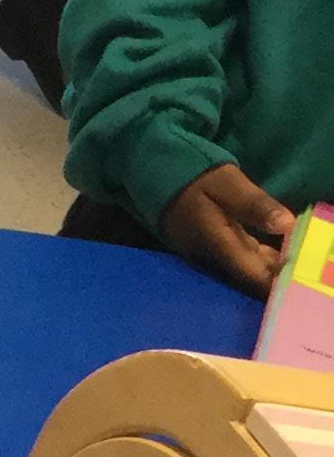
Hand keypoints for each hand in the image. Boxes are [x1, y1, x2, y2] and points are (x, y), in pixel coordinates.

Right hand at [158, 162, 292, 297]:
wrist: (153, 172)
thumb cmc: (192, 174)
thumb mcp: (227, 182)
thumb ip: (255, 205)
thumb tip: (288, 225)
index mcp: (217, 242)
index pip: (252, 274)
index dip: (275, 284)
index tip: (298, 283)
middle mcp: (210, 255)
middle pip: (249, 276)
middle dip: (275, 279)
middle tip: (303, 277)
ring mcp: (206, 253)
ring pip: (243, 269)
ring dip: (268, 271)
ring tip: (295, 269)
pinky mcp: (206, 246)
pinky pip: (237, 260)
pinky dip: (258, 261)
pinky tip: (275, 259)